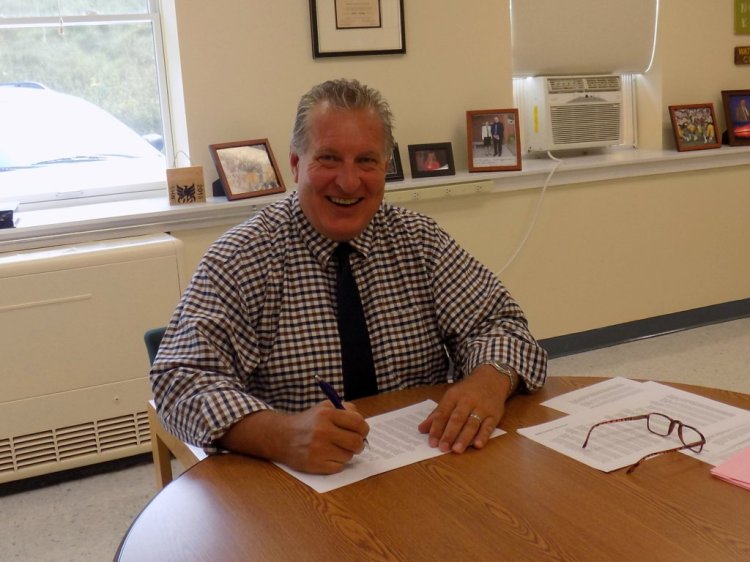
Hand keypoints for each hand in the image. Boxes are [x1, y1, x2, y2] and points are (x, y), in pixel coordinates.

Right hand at [218, 402, 368, 473]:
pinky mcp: (315, 465)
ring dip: (346, 453)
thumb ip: (346, 410)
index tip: (362, 431)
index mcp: (326, 414)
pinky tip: (327, 456)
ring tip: (335, 447)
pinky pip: (339, 467)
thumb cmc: (309, 422)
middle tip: (354, 443)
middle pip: (356, 442)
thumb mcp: (325, 407)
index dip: (363, 429)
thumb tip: (362, 424)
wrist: (282, 437)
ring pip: (349, 456)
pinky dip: (336, 462)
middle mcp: (322, 431)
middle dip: (358, 444)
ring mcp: (318, 449)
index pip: (358, 423)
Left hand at [417, 365, 508, 453]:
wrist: (492, 378)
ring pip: (472, 424)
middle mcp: (467, 401)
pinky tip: (477, 445)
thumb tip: (422, 429)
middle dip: (449, 434)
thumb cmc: (467, 391)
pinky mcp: (494, 414)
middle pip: (457, 419)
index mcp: (454, 396)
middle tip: (442, 448)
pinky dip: (483, 436)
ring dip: (464, 437)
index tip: (431, 442)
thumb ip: (437, 414)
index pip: (443, 413)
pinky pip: (489, 426)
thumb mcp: (451, 397)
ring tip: (456, 450)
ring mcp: (482, 408)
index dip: (436, 428)